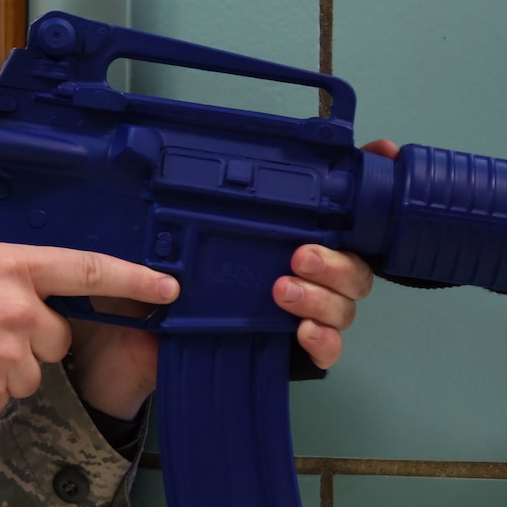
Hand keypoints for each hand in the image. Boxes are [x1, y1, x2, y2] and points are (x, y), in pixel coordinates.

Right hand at [0, 238, 177, 424]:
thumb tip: (11, 281)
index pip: (85, 270)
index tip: (167, 288)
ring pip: (31, 371)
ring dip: (4, 368)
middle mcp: (17, 309)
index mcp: (7, 266)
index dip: (133, 279)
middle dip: (31, 339)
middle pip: (56, 335)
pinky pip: (4, 397)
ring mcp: (8, 355)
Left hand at [67, 138, 394, 418]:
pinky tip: (304, 332)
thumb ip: (172, 211)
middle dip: (336, 258)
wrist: (125, 352)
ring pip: (343, 305)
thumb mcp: (154, 241)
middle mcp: (294, 275)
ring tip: (283, 291)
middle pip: (351, 265)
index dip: (364, 182)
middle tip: (300, 255)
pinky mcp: (282, 353)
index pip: (330, 210)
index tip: (382, 154)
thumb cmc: (146, 288)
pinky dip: (322, 341)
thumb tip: (169, 169)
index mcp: (272, 241)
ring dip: (323, 297)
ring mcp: (294, 314)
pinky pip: (324, 349)